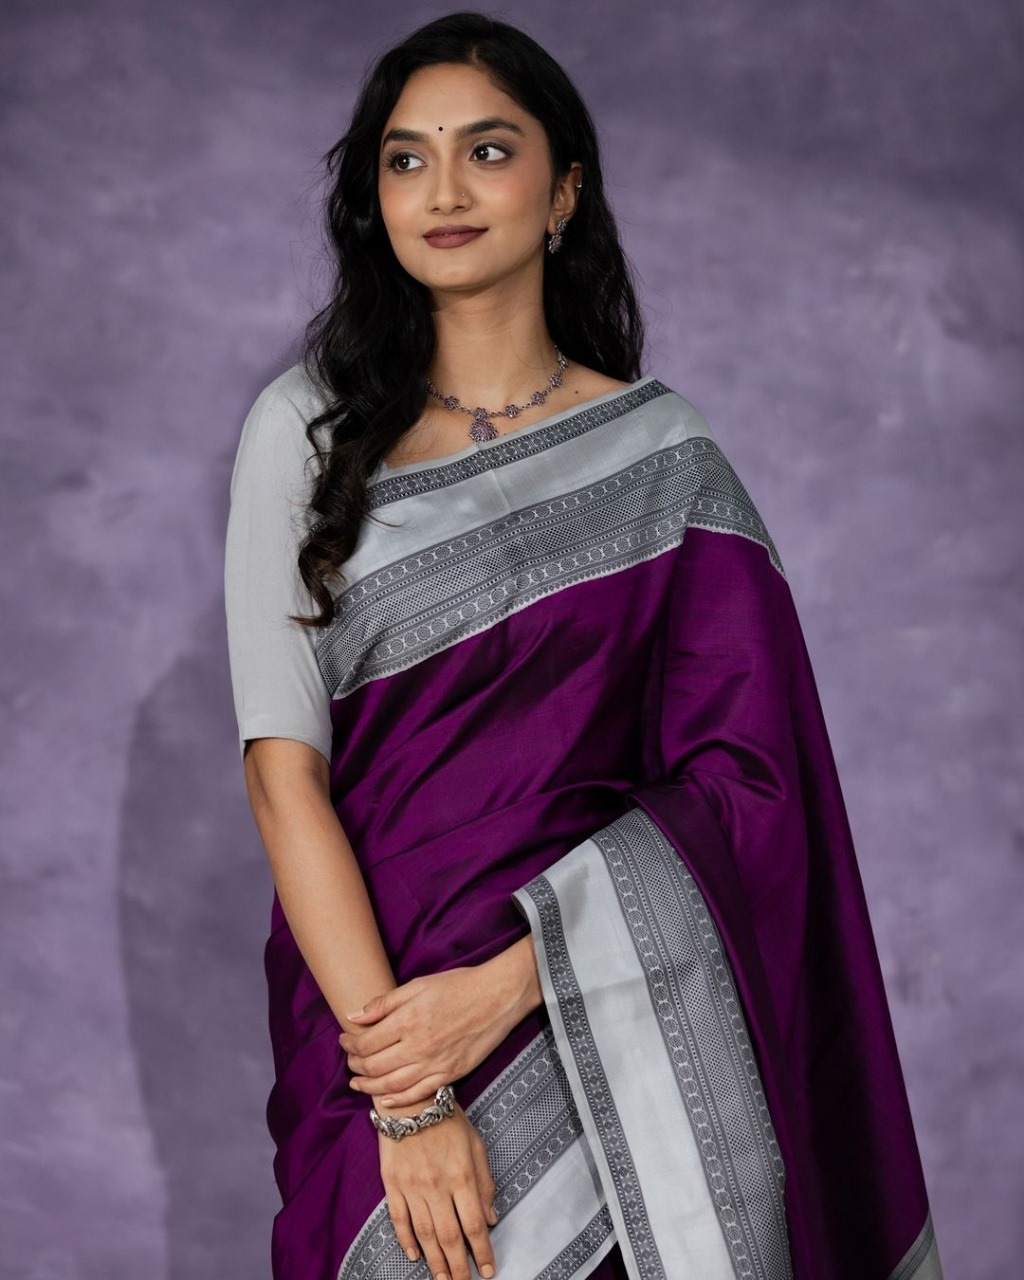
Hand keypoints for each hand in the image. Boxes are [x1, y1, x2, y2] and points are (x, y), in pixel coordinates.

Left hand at [341, 940, 541, 1108]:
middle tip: (349, 1061)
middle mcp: (418, 1046)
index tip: (345, 1040)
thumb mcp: (418, 984)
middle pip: (374, 1067)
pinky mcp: (450, 1074)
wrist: (498, 996)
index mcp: (408, 1020)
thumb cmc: (459, 985)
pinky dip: (398, 1100)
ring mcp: (435, 1063)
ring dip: (369, 1087)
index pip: (366, 1043)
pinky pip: (418, 1094)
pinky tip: (385, 1099)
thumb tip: (354, 1017)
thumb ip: (384, 1003)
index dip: (350, 1045)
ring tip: (358, 1083)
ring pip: (392, 1085)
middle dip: (355, 1066)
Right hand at [377, 1100, 497, 1279]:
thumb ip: (484, 1182)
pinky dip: (406, 1241)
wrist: (410, 1100)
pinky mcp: (392, 1184)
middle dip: (459, 1267)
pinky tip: (415, 1256)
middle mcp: (437, 1187)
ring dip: (435, 1261)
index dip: (482, 1252)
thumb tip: (491, 1218)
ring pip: (425, 1234)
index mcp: (462, 1176)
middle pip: (449, 1237)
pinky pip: (400, 1219)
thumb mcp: (476, 1144)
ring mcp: (412, 1187)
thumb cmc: (448, 1119)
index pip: (474, 1225)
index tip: (488, 1271)